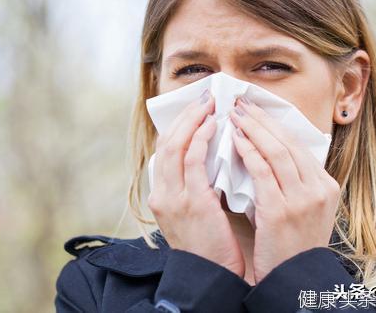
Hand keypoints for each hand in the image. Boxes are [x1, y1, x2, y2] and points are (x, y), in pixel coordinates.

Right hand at [148, 89, 245, 277]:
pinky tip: (213, 125)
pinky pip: (192, 161)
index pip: (166, 150)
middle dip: (186, 115)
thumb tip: (214, 157)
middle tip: (205, 96)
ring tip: (209, 104)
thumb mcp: (197, 213)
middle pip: (167, 142)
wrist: (211, 278)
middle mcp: (161, 193)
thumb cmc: (212, 246)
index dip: (181, 125)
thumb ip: (199, 186)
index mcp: (162, 195)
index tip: (197, 108)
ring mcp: (173, 197)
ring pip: (175, 146)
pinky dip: (200, 139)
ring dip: (193, 120)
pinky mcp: (191, 202)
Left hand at [229, 96, 340, 283]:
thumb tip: (273, 153)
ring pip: (277, 151)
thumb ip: (296, 183)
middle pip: (288, 143)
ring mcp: (302, 199)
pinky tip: (235, 139)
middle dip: (262, 119)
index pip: (298, 146)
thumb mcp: (307, 210)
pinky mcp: (281, 211)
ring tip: (234, 114)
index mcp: (326, 186)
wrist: (295, 280)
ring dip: (253, 128)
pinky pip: (263, 172)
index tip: (256, 109)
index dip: (275, 124)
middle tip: (241, 102)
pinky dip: (249, 151)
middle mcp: (318, 189)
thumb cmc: (294, 245)